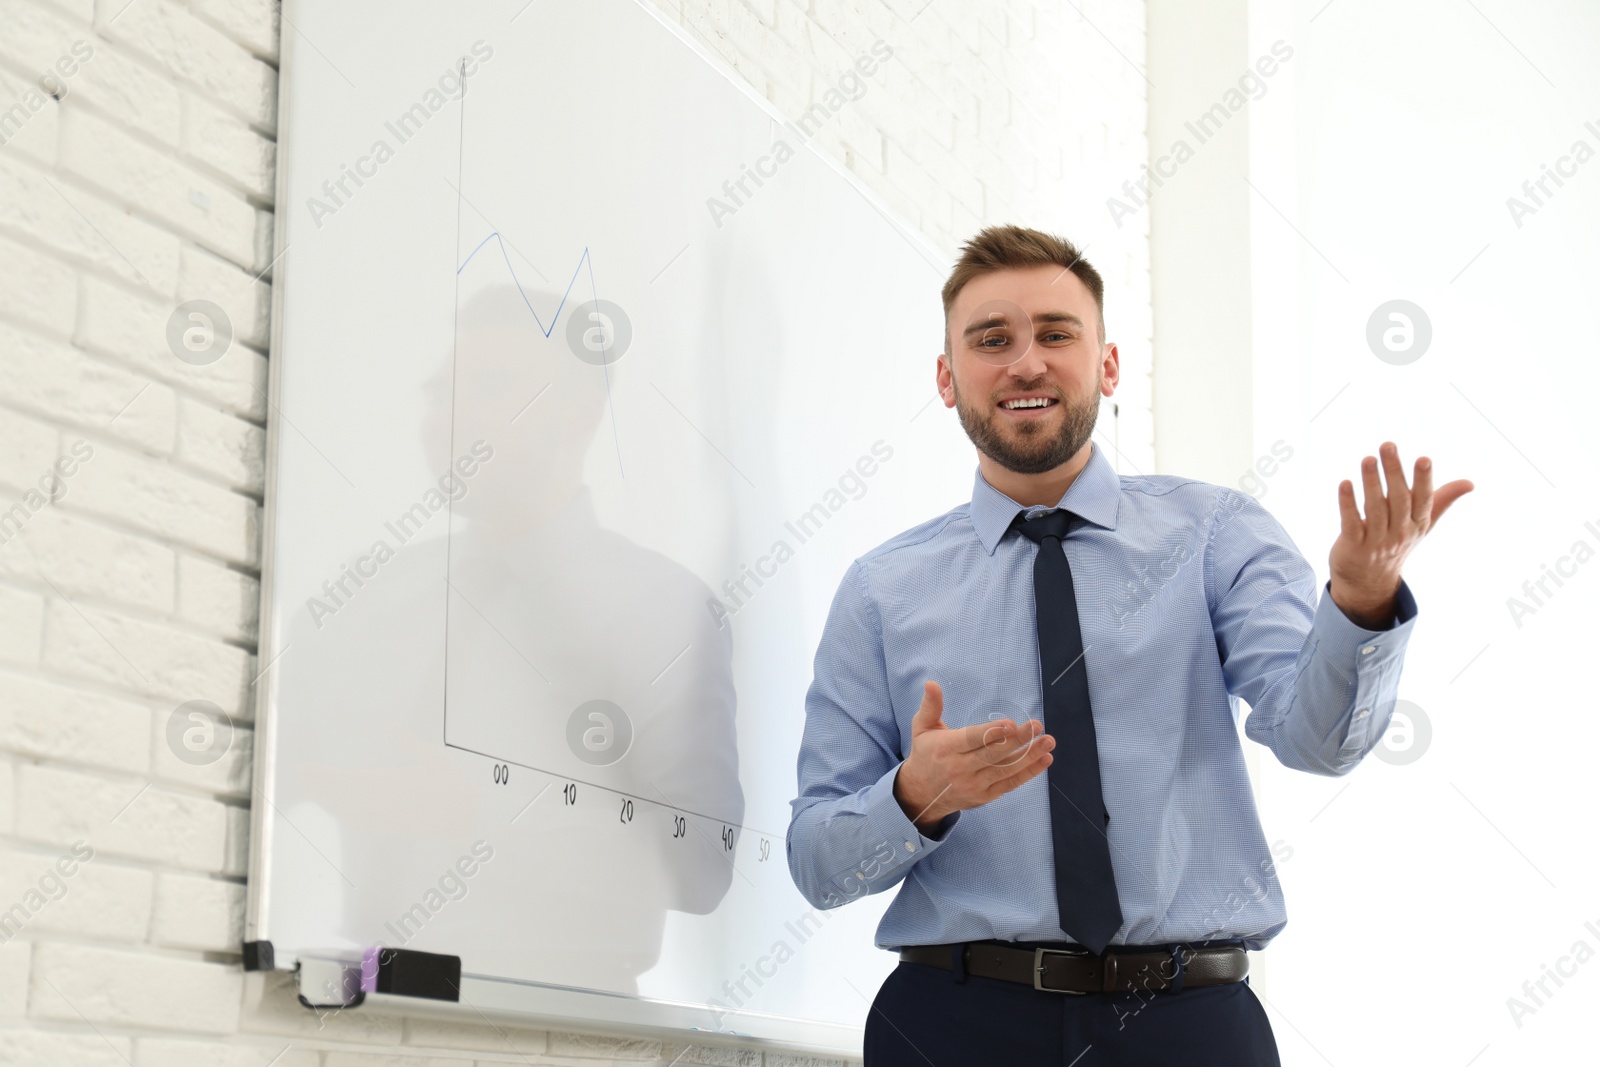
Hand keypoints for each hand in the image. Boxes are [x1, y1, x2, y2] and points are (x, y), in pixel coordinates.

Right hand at [892, 681, 1053, 832]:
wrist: (921, 795)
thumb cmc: (925, 754)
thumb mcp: (921, 728)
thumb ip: (930, 706)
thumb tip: (932, 683)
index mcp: (946, 749)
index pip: (972, 740)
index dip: (992, 733)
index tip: (1011, 724)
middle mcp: (960, 769)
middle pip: (993, 754)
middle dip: (1017, 740)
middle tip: (1036, 726)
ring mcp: (974, 784)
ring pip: (1005, 770)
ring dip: (1030, 756)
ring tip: (1047, 741)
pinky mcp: (985, 796)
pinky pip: (1010, 783)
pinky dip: (1029, 772)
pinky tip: (1044, 759)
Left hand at [1328, 441, 1472, 627]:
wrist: (1369, 581)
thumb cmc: (1397, 542)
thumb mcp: (1422, 524)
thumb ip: (1441, 500)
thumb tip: (1470, 483)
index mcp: (1418, 523)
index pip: (1423, 499)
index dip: (1424, 480)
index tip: (1424, 458)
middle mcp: (1400, 532)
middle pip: (1398, 499)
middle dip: (1394, 471)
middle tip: (1388, 445)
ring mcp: (1376, 540)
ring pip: (1374, 508)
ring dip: (1371, 482)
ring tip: (1368, 458)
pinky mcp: (1353, 545)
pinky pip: (1351, 522)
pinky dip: (1347, 504)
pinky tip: (1344, 483)